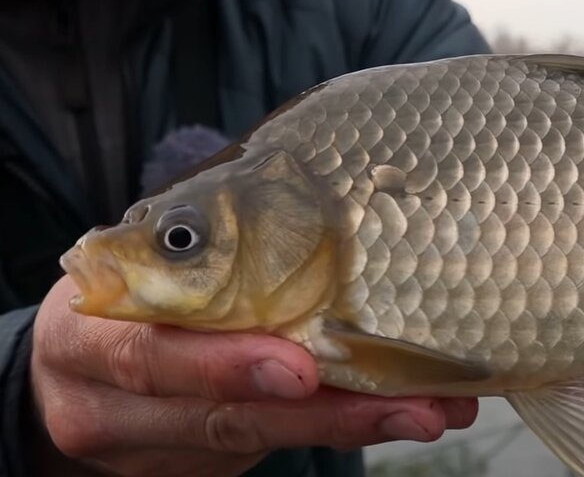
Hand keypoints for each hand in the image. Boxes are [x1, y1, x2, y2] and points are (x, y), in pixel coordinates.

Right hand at [29, 277, 477, 476]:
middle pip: (223, 420)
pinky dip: (339, 428)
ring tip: (431, 410)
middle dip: (328, 413)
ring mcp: (149, 451)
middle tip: (411, 403)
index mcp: (85, 335)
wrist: (71, 366)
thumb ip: (200, 262)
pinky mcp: (190, 469)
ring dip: (354, 426)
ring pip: (256, 443)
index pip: (149, 357)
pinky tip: (402, 413)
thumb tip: (327, 215)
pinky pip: (270, 450)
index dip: (225, 367)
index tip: (301, 369)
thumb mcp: (136, 264)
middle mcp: (108, 406)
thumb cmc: (124, 290)